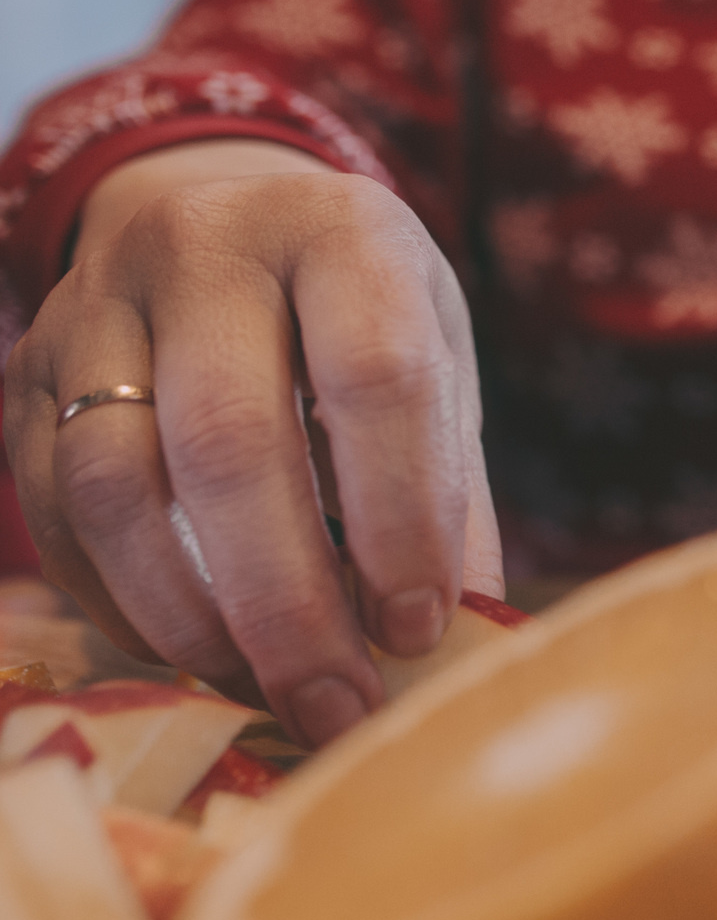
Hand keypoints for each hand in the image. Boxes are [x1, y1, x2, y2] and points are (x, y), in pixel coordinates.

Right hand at [5, 151, 501, 744]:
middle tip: (336, 702)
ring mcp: (95, 304)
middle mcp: (206, 246)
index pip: (375, 375)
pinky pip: (55, 509)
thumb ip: (451, 493)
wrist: (224, 218)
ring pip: (115, 483)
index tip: (418, 627)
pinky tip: (191, 647)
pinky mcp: (25, 371)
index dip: (400, 517)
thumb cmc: (355, 312)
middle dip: (286, 600)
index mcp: (341, 230)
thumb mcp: (434, 361)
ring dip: (189, 613)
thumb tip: (469, 646)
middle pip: (230, 440)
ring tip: (262, 683)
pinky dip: (120, 602)